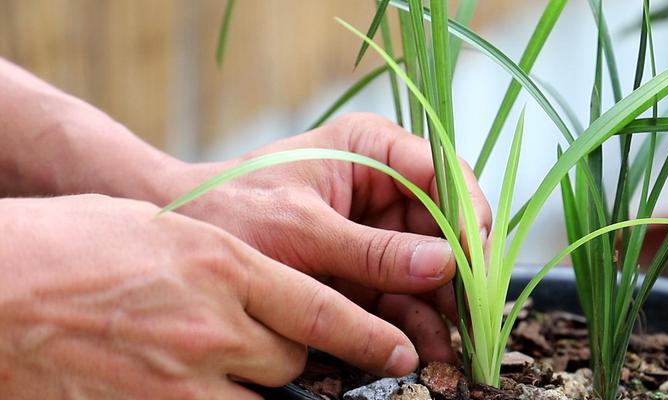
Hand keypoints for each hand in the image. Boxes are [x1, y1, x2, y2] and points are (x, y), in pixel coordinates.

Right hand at [0, 195, 417, 398]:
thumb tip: (261, 289)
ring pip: (261, 396)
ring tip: (228, 366)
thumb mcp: (165, 232)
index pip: (321, 309)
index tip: (402, 351)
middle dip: (292, 354)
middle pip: (293, 359)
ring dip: (257, 385)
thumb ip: (225, 265)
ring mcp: (182, 380)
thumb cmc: (75, 245)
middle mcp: (214, 327)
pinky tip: (194, 384)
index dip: (370, 335)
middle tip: (269, 344)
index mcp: (223, 265)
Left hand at [166, 113, 492, 362]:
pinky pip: (406, 296)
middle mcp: (387, 186)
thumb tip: (445, 263)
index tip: (474, 261)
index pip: (443, 174)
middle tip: (474, 317)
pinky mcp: (369, 271)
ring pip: (433, 268)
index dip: (467, 215)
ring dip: (444, 307)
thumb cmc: (231, 211)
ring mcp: (380, 231)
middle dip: (461, 273)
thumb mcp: (302, 229)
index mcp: (374, 150)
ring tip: (455, 345)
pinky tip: (426, 349)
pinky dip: (417, 323)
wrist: (185, 239)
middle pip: (447, 226)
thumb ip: (373, 250)